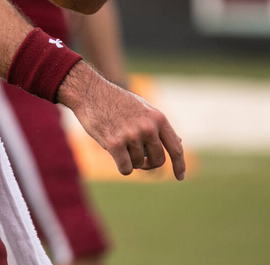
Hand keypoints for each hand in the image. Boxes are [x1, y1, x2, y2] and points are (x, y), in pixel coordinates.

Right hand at [56, 62, 185, 179]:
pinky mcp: (115, 143)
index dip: (179, 165)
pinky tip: (113, 153)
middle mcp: (148, 127)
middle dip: (149, 163)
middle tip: (139, 159)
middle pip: (158, 160)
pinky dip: (121, 166)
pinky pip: (126, 168)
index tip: (179, 177)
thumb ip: (159, 126)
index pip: (175, 147)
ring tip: (119, 143)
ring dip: (130, 159)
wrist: (90, 92)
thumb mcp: (143, 108)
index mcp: (158, 118)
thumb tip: (179, 143)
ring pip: (139, 164)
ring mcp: (132, 135)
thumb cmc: (116, 101)